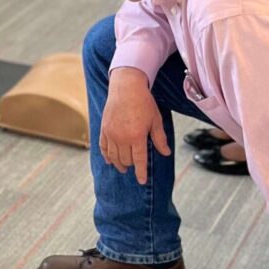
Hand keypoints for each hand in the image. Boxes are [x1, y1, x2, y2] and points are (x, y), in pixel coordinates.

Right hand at [99, 68, 170, 184]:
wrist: (126, 87)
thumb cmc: (143, 102)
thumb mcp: (155, 120)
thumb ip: (159, 139)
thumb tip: (165, 153)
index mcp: (137, 136)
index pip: (139, 161)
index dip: (141, 173)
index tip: (141, 180)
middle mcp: (122, 137)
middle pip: (126, 160)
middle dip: (132, 165)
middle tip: (136, 165)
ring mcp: (111, 134)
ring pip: (114, 157)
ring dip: (119, 164)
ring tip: (123, 167)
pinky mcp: (103, 130)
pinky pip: (103, 148)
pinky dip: (107, 156)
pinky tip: (110, 160)